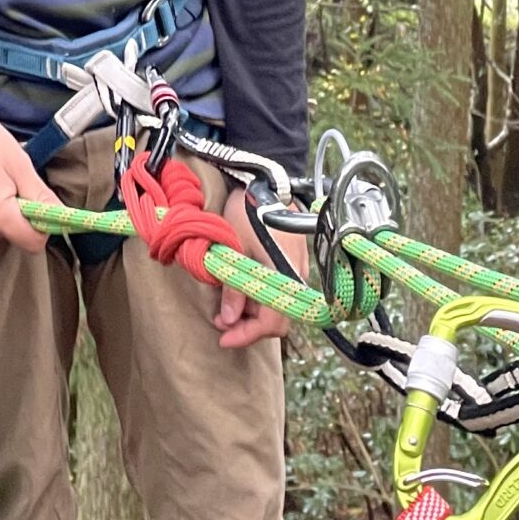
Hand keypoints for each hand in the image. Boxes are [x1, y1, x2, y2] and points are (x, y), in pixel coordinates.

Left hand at [216, 191, 301, 349]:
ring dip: (252, 310)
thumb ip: (234, 287)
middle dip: (248, 325)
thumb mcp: (234, 248)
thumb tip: (229, 320)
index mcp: (284, 276)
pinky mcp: (293, 262)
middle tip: (220, 320)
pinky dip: (260, 295)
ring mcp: (298, 270)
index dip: (247, 335)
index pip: (272, 321)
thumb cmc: (249, 211)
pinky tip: (241, 286)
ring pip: (277, 305)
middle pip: (277, 318)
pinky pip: (279, 289)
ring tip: (226, 301)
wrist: (267, 180)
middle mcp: (296, 278)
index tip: (223, 338)